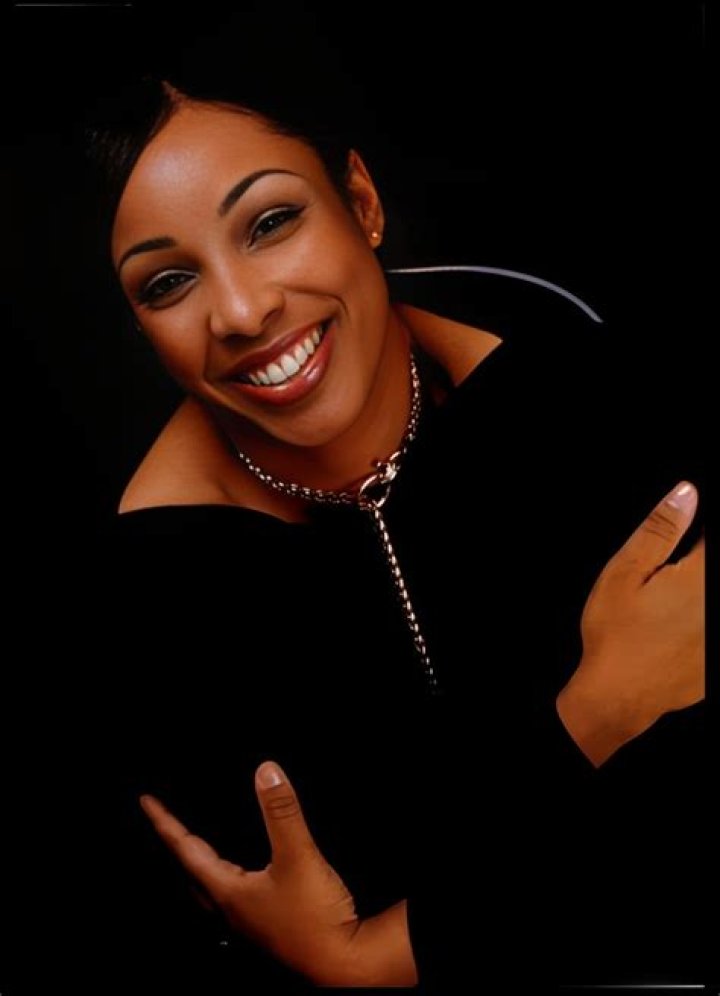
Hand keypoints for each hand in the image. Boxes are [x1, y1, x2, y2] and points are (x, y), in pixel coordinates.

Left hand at [140, 762, 416, 986]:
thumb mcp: (299, 856)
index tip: (147, 802)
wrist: (343, 966)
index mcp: (228, 892)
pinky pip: (232, 902)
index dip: (165, 822)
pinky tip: (242, 881)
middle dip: (176, 847)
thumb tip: (266, 772)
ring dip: (199, 867)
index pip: (185, 850)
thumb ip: (282, 813)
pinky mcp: (266, 931)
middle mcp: (230, 912)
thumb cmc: (316, 921)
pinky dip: (226, 882)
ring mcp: (247, 926)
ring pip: (209, 892)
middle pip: (190, 875)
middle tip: (166, 825)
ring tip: (197, 849)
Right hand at [558, 481, 703, 766]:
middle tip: (672, 579)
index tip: (689, 540)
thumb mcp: (624, 574)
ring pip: (714, 598)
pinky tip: (681, 620)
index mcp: (700, 577)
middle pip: (715, 569)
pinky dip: (700, 618)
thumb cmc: (615, 634)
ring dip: (697, 591)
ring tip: (670, 608)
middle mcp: (718, 604)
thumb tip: (687, 493)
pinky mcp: (719, 657)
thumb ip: (659, 530)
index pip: (712, 540)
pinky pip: (714, 628)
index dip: (699, 533)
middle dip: (697, 566)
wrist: (619, 695)